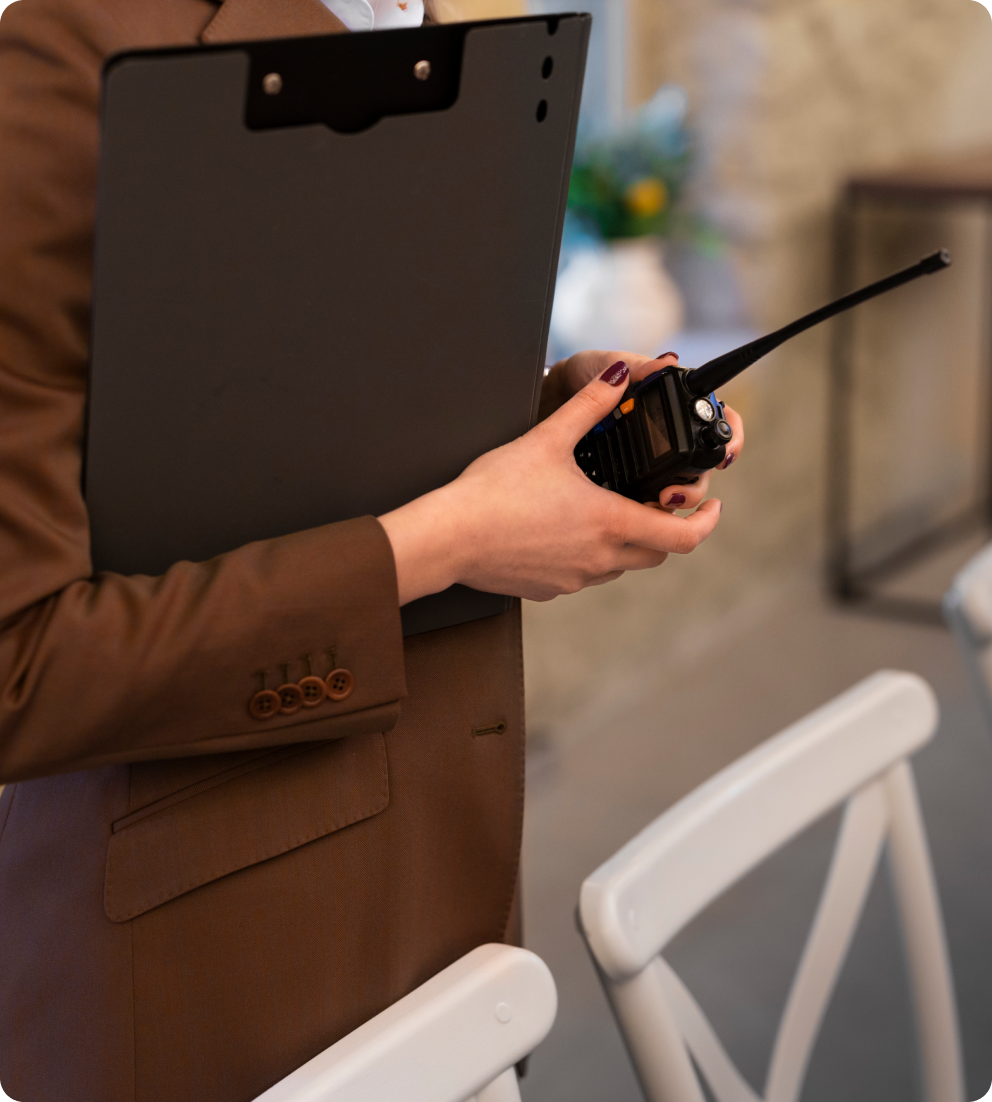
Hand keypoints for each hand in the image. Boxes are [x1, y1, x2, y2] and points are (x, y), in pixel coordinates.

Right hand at [379, 360, 725, 604]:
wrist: (449, 537)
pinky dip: (590, 555)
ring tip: (608, 510)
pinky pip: (585, 575)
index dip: (707, 522)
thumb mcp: (548, 439)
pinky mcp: (549, 589)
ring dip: (627, 542)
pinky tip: (565, 530)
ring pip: (621, 565)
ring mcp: (575, 578)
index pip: (683, 536)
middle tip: (659, 502)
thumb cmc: (494, 491)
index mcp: (609, 521)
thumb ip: (590, 404)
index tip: (711, 506)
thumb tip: (619, 374)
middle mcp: (599, 557)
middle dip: (666, 529)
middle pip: (657, 554)